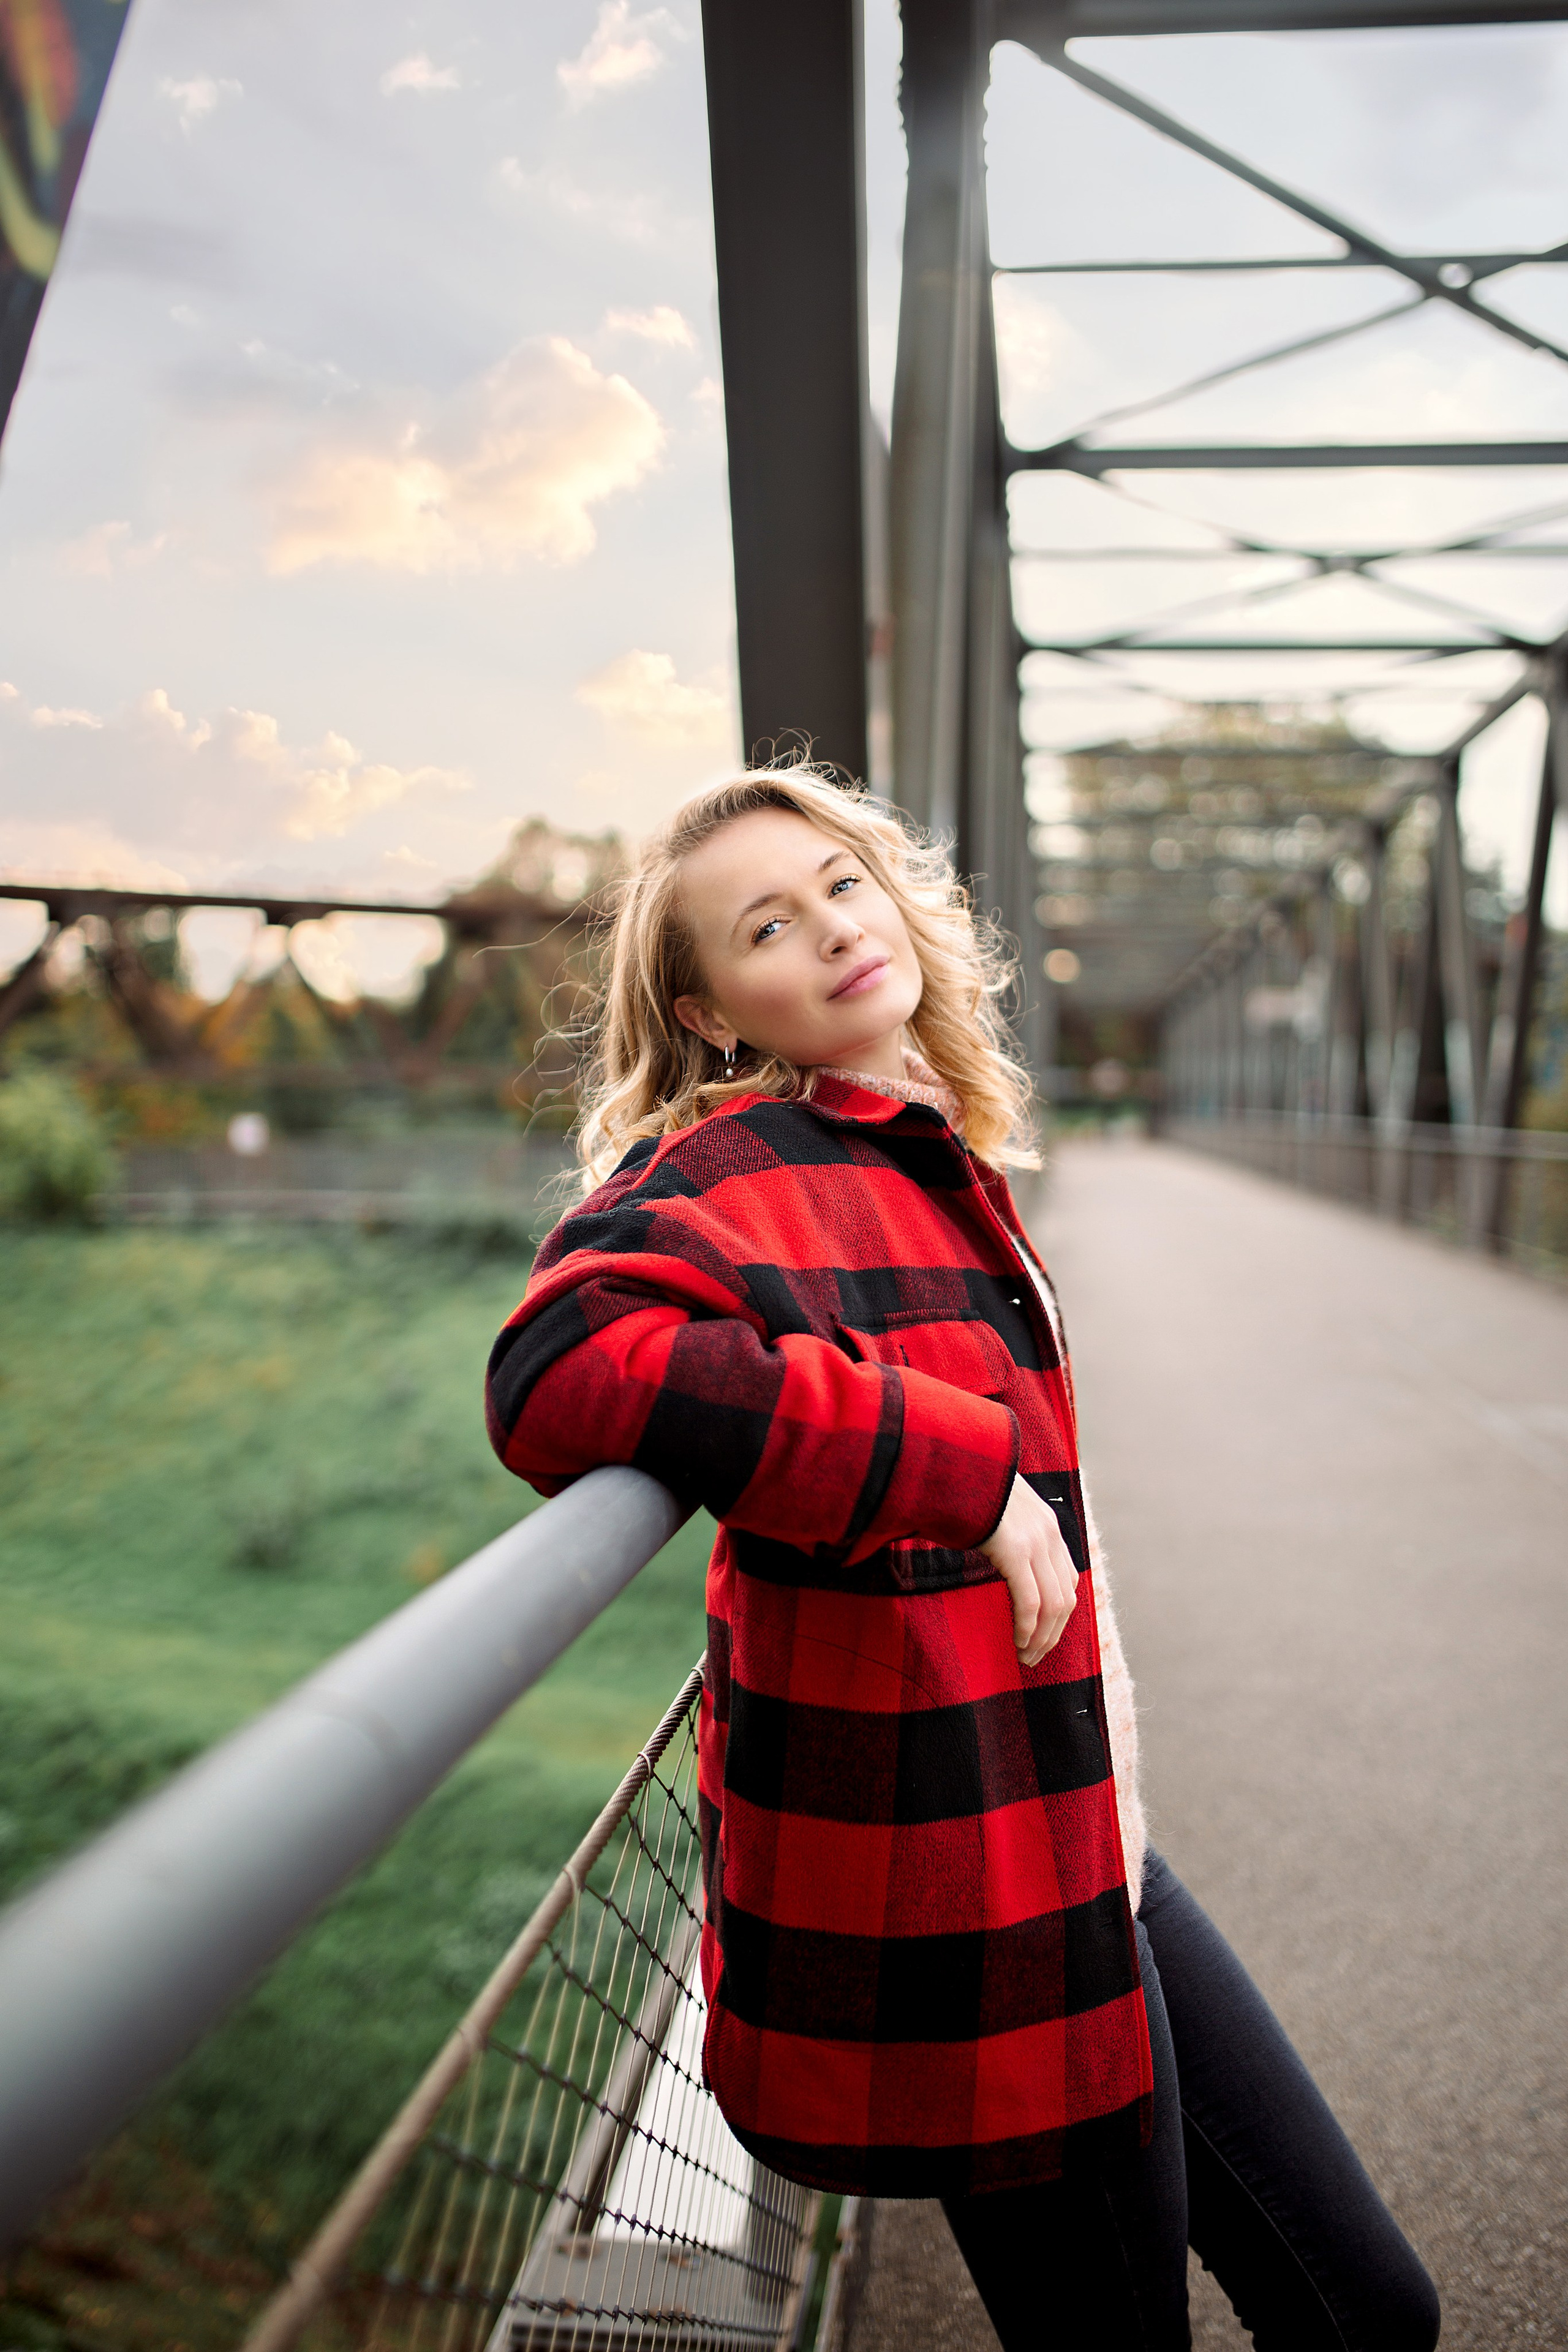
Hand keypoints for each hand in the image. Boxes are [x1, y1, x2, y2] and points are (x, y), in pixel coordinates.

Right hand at [978, 1477, 1078, 1668]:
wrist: (951, 1459)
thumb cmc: (964, 1489)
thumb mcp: (997, 1510)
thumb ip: (1007, 1534)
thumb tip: (999, 1557)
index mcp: (1048, 1525)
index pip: (1068, 1580)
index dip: (1058, 1614)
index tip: (1040, 1635)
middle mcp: (1048, 1533)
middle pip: (1065, 1599)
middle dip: (1052, 1634)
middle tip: (1033, 1657)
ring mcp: (1034, 1541)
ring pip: (1053, 1606)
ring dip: (1041, 1638)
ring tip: (1025, 1657)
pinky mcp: (1014, 1550)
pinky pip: (1030, 1602)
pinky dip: (1026, 1628)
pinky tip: (1017, 1642)